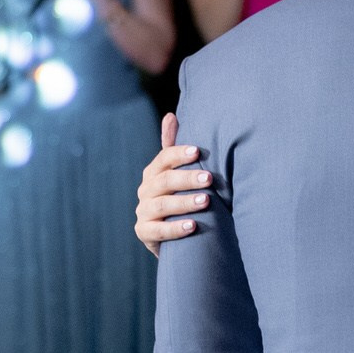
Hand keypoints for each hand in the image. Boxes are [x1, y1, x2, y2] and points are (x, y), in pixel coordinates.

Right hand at [135, 113, 210, 255]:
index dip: (178, 154)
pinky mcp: (144, 233)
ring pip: (162, 205)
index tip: (198, 151)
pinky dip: (175, 229)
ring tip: (206, 201)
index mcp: (154, 173)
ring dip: (184, 202)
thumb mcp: (178, 174)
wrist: (174, 237)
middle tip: (209, 178)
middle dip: (187, 178)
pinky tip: (193, 226)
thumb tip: (170, 116)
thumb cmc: (180, 198)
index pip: (163, 159)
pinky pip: (158, 231)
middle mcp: (145, 190)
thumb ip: (173, 148)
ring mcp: (143, 212)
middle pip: (164, 181)